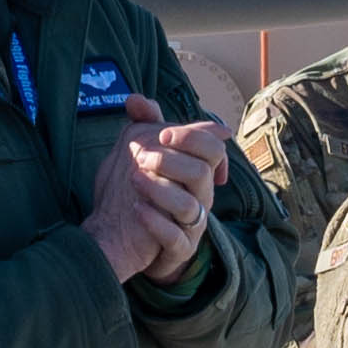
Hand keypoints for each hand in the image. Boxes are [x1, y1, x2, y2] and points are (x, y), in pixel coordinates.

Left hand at [80, 114, 196, 283]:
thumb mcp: (145, 155)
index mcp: (198, 171)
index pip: (213, 148)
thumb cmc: (146, 192)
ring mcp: (192, 224)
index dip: (192, 138)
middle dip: (173, 161)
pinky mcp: (180, 249)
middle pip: (202, 173)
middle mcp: (200, 197)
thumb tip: (134, 99)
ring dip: (161, 190)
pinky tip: (136, 209)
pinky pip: (176, 238)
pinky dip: (156, 222)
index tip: (162, 135)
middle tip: (142, 156)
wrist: (135, 241)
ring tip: (134, 180)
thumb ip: (145, 126)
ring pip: (190, 206)